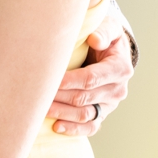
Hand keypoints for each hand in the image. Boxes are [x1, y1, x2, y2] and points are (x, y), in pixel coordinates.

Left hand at [49, 7, 133, 135]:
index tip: (50, 80)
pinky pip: (90, 127)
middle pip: (84, 97)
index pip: (91, 78)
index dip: (69, 81)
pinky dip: (74, 129)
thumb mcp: (109, 28)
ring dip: (62, 113)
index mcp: (120, 68)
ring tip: (40, 111)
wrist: (113, 51)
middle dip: (59, 97)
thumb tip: (94, 39)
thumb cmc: (106, 36)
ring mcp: (110, 104)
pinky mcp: (103, 113)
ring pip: (85, 114)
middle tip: (36, 95)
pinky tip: (56, 128)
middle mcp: (118, 89)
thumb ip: (103, 31)